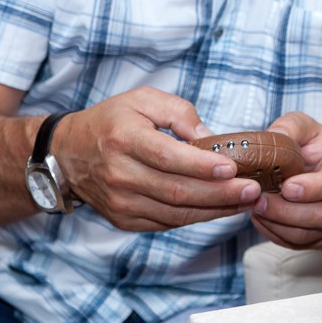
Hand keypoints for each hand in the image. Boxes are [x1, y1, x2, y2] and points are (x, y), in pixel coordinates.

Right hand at [52, 87, 261, 230]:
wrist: (67, 153)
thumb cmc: (112, 121)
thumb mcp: (143, 99)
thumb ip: (179, 112)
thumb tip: (210, 137)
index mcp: (124, 139)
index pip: (169, 157)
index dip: (203, 166)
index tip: (234, 168)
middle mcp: (120, 174)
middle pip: (178, 191)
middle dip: (221, 193)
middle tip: (254, 190)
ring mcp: (121, 202)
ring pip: (177, 213)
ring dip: (216, 210)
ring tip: (247, 201)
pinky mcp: (125, 220)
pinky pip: (169, 222)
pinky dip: (198, 216)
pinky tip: (222, 208)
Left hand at [246, 112, 321, 248]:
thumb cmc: (320, 147)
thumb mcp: (307, 127)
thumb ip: (291, 127)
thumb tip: (272, 136)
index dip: (311, 188)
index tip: (287, 186)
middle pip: (318, 216)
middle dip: (286, 211)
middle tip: (259, 199)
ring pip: (305, 234)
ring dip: (276, 223)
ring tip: (254, 207)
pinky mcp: (316, 238)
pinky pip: (295, 243)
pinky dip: (273, 233)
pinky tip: (258, 217)